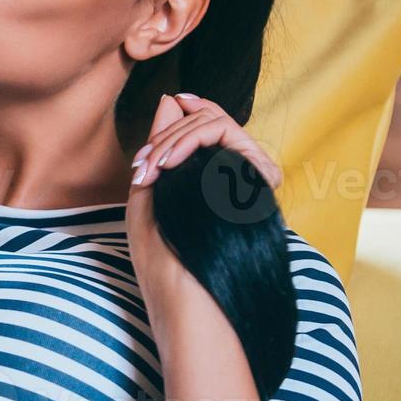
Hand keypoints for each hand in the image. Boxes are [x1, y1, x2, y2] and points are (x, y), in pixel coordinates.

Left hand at [125, 93, 282, 295]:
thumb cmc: (165, 260)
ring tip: (150, 169)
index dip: (173, 127)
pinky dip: (186, 138)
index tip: (146, 156)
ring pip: (212, 121)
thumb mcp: (151, 194)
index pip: (203, 130)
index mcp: (219, 183)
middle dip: (164, 135)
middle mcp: (240, 176)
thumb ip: (161, 147)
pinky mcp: (258, 174)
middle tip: (142, 167)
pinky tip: (166, 166)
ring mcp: (251, 175)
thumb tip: (171, 99)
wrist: (188, 301)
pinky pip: (222, 130)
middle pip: (206, 120)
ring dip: (171, 137)